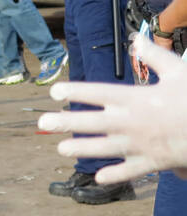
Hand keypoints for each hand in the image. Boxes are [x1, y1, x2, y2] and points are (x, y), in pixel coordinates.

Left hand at [38, 34, 186, 182]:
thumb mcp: (179, 72)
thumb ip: (155, 56)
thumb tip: (137, 38)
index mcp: (138, 98)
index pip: (99, 92)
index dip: (75, 91)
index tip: (55, 91)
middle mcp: (135, 121)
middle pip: (93, 122)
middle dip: (66, 122)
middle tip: (43, 122)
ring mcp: (142, 144)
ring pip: (105, 148)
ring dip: (82, 148)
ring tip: (61, 148)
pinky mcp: (154, 162)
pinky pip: (131, 170)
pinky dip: (115, 174)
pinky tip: (98, 177)